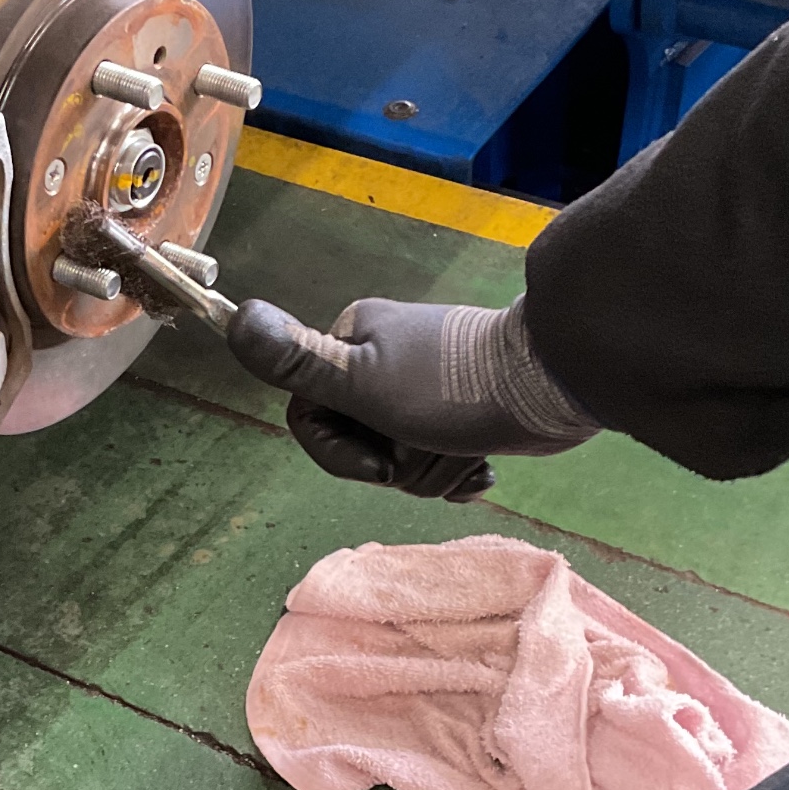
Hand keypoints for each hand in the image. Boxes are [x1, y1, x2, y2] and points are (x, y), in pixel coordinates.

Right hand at [226, 295, 595, 499]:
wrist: (553, 383)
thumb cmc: (452, 387)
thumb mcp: (362, 383)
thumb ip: (298, 363)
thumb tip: (235, 318)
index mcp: (352, 342)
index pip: (310, 419)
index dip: (341, 456)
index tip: (381, 463)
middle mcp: (383, 357)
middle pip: (360, 443)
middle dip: (399, 465)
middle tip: (432, 447)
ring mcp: (425, 384)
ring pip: (402, 456)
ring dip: (435, 471)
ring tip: (468, 453)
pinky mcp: (463, 407)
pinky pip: (439, 457)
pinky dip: (458, 471)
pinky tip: (483, 468)